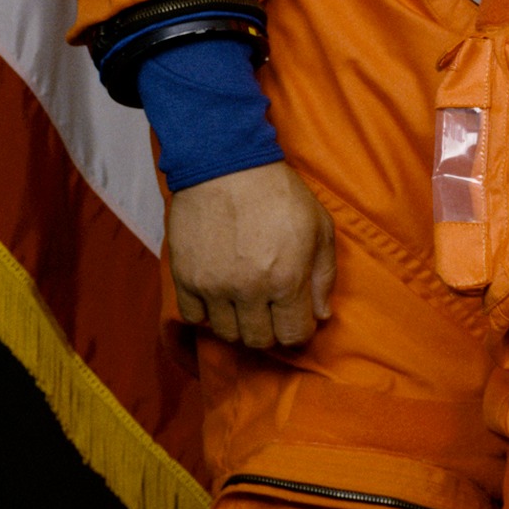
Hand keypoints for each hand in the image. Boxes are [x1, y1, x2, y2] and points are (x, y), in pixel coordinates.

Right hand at [164, 162, 335, 347]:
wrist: (226, 168)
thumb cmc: (280, 196)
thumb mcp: (320, 229)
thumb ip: (324, 277)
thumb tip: (321, 315)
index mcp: (286, 280)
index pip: (293, 335)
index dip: (299, 330)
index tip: (298, 318)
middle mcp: (248, 290)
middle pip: (259, 340)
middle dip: (271, 330)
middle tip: (273, 311)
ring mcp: (213, 287)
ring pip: (226, 333)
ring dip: (240, 323)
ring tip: (247, 302)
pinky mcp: (184, 278)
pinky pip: (194, 317)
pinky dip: (208, 313)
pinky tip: (220, 295)